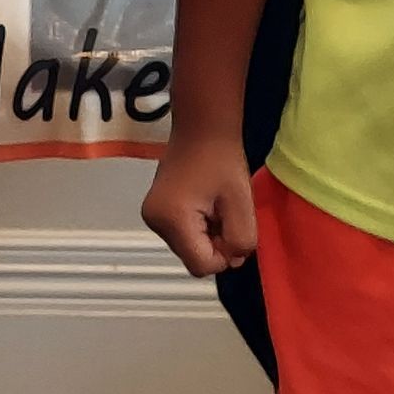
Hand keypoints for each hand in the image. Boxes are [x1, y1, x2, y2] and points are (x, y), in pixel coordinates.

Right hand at [141, 133, 258, 278]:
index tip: (232, 226)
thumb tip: (232, 260)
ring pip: (189, 248)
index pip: (202, 265)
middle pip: (193, 258)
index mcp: (172, 219)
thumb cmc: (222, 159)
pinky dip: (199, 228)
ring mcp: (152, 217)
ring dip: (208, 236)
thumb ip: (241, 239)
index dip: (224, 255)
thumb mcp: (241, 202)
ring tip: (216, 206)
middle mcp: (155, 222)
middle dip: (216, 244)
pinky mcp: (155, 211)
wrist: (202, 128)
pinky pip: (182, 235)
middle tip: (226, 213)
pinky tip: (206, 204)